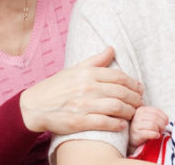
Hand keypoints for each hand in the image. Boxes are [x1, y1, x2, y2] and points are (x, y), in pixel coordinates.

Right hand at [19, 47, 143, 134]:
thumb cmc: (56, 87)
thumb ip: (95, 60)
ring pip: (116, 107)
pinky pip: (104, 123)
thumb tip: (112, 48)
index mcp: (87, 73)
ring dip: (129, 111)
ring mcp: (83, 105)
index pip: (119, 76)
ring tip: (133, 113)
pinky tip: (122, 125)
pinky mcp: (79, 121)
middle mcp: (87, 87)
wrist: (34, 107)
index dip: (134, 83)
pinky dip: (117, 124)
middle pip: (121, 92)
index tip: (140, 88)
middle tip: (140, 102)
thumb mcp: (74, 69)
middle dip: (135, 98)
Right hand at [128, 106, 168, 152]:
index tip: (166, 122)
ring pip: (153, 125)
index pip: (156, 111)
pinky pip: (150, 133)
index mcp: (141, 110)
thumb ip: (156, 116)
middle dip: (162, 124)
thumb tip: (166, 120)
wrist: (133, 140)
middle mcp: (137, 116)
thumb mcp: (148, 119)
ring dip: (159, 130)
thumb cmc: (143, 128)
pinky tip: (157, 136)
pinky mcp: (136, 135)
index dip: (164, 117)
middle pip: (155, 118)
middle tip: (162, 129)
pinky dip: (155, 135)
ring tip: (158, 133)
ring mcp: (135, 125)